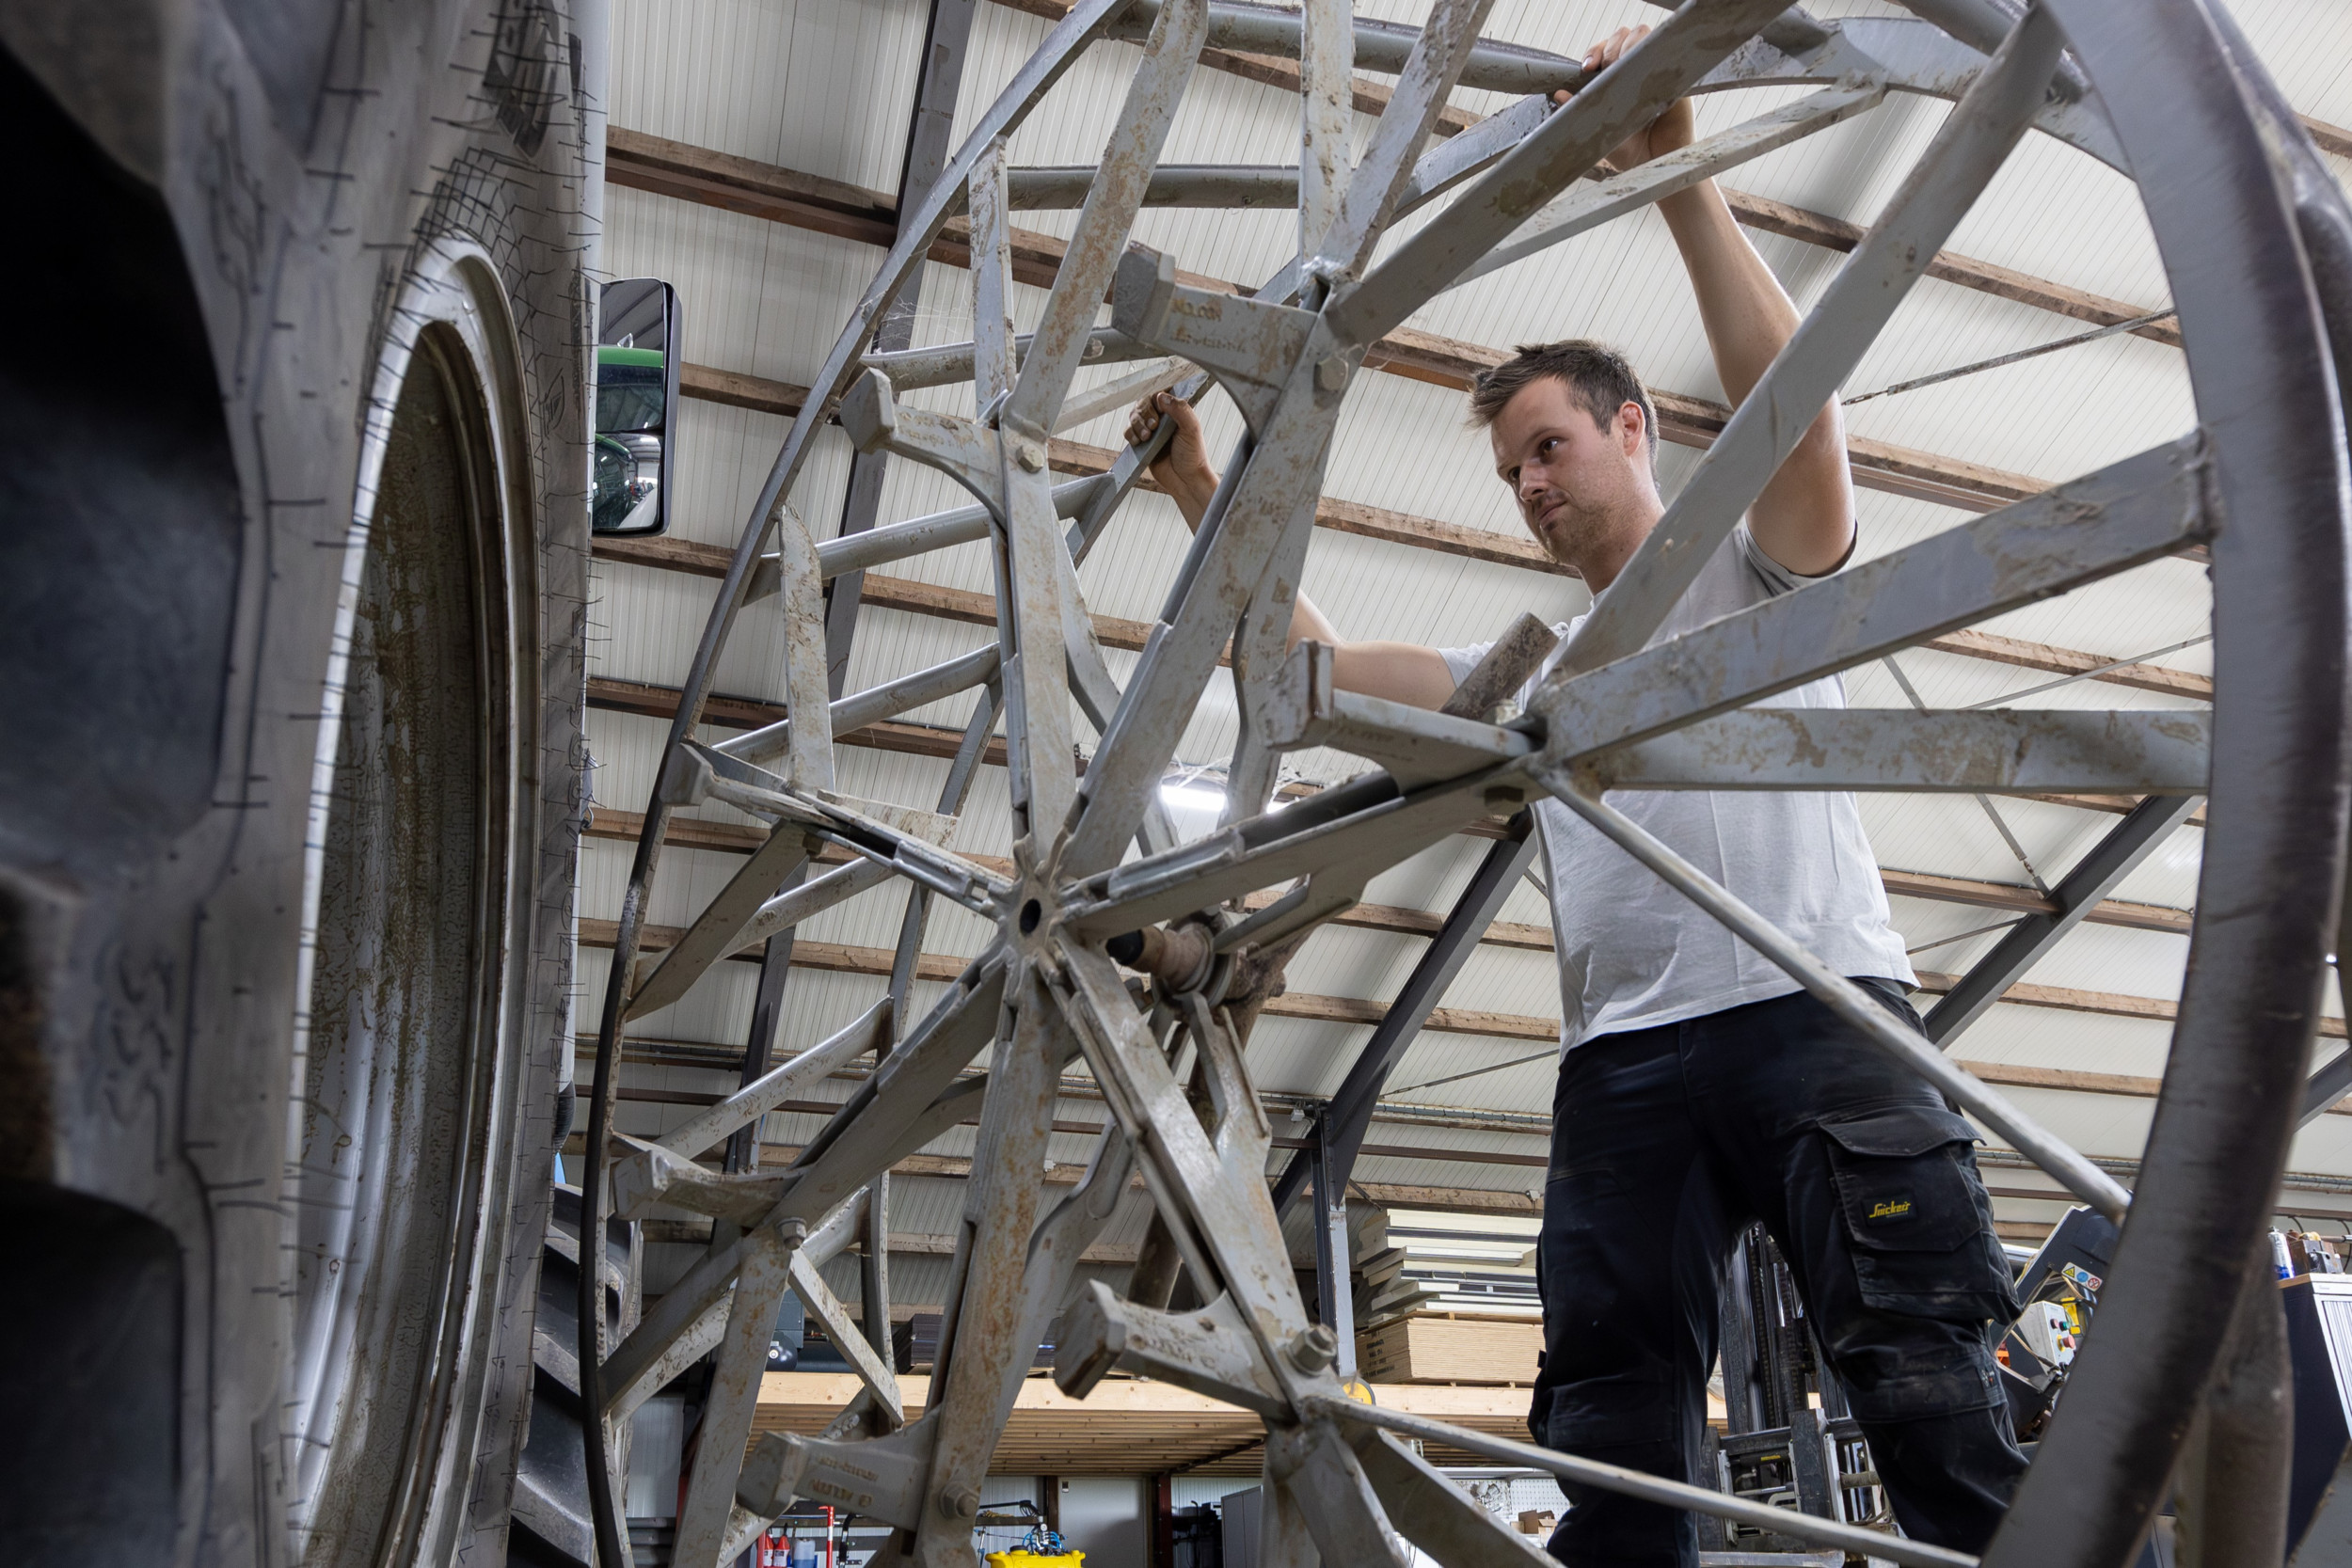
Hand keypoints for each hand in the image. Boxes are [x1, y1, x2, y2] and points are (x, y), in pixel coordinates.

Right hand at [1125, 390, 1215, 498]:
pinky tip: (1139, 442)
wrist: (1185, 481)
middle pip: (1142, 404)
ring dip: (1137, 425)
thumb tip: (1162, 396)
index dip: (1154, 400)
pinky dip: (1130, 435)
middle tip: (1153, 427)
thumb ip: (1180, 410)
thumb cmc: (1193, 456)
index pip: (1158, 394)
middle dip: (1144, 414)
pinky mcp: (1142, 443)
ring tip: (1147, 437)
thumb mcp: (1191, 429)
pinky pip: (1129, 432)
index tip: (1158, 410)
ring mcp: (1151, 430)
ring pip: (1134, 417)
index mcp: (1176, 411)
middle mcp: (1162, 418)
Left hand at [1551, 26, 1694, 171]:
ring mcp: (1655, 68)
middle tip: (1607, 71)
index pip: (1604, 50)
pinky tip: (1642, 69)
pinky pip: (1664, 50)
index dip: (1595, 51)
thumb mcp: (1597, 131)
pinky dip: (1651, 52)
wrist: (1653, 164)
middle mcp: (1635, 68)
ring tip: (1622, 68)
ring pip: (1642, 35)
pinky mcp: (1674, 74)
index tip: (1587, 67)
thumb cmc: (1628, 148)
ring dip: (1629, 45)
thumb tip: (1558, 94)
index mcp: (1615, 77)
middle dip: (1611, 48)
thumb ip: (1577, 112)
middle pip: (1622, 35)